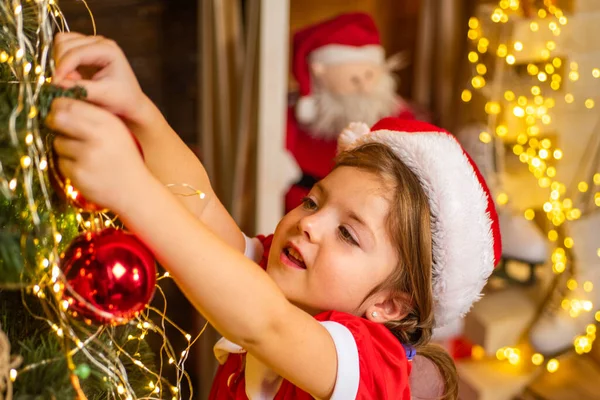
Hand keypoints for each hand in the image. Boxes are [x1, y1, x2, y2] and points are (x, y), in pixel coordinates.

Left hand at [46, 97, 151, 213]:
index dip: (59, 107)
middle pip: (59, 119)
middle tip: (59, 129)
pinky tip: (84, 170)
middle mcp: (98, 136)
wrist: (134, 190)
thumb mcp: (116, 132)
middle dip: (54, 123)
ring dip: (64, 148)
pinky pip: (60, 163)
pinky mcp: (78, 173)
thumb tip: (57, 108)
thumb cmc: (123, 159)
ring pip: (58, 142)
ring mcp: (87, 155)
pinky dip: (68, 166)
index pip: (71, 105)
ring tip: (82, 156)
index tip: (58, 112)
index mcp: (108, 122)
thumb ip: (93, 118)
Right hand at [52, 32, 150, 124]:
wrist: (130, 102)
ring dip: (59, 62)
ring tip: (72, 80)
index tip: (55, 83)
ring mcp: (90, 44)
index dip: (63, 67)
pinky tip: (72, 77)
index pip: (76, 52)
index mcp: (108, 50)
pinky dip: (61, 63)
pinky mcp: (83, 50)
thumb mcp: (103, 95)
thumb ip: (80, 88)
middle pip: (64, 42)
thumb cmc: (121, 99)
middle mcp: (98, 42)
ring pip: (61, 43)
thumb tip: (56, 83)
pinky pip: (62, 50)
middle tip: (66, 84)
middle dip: (60, 64)